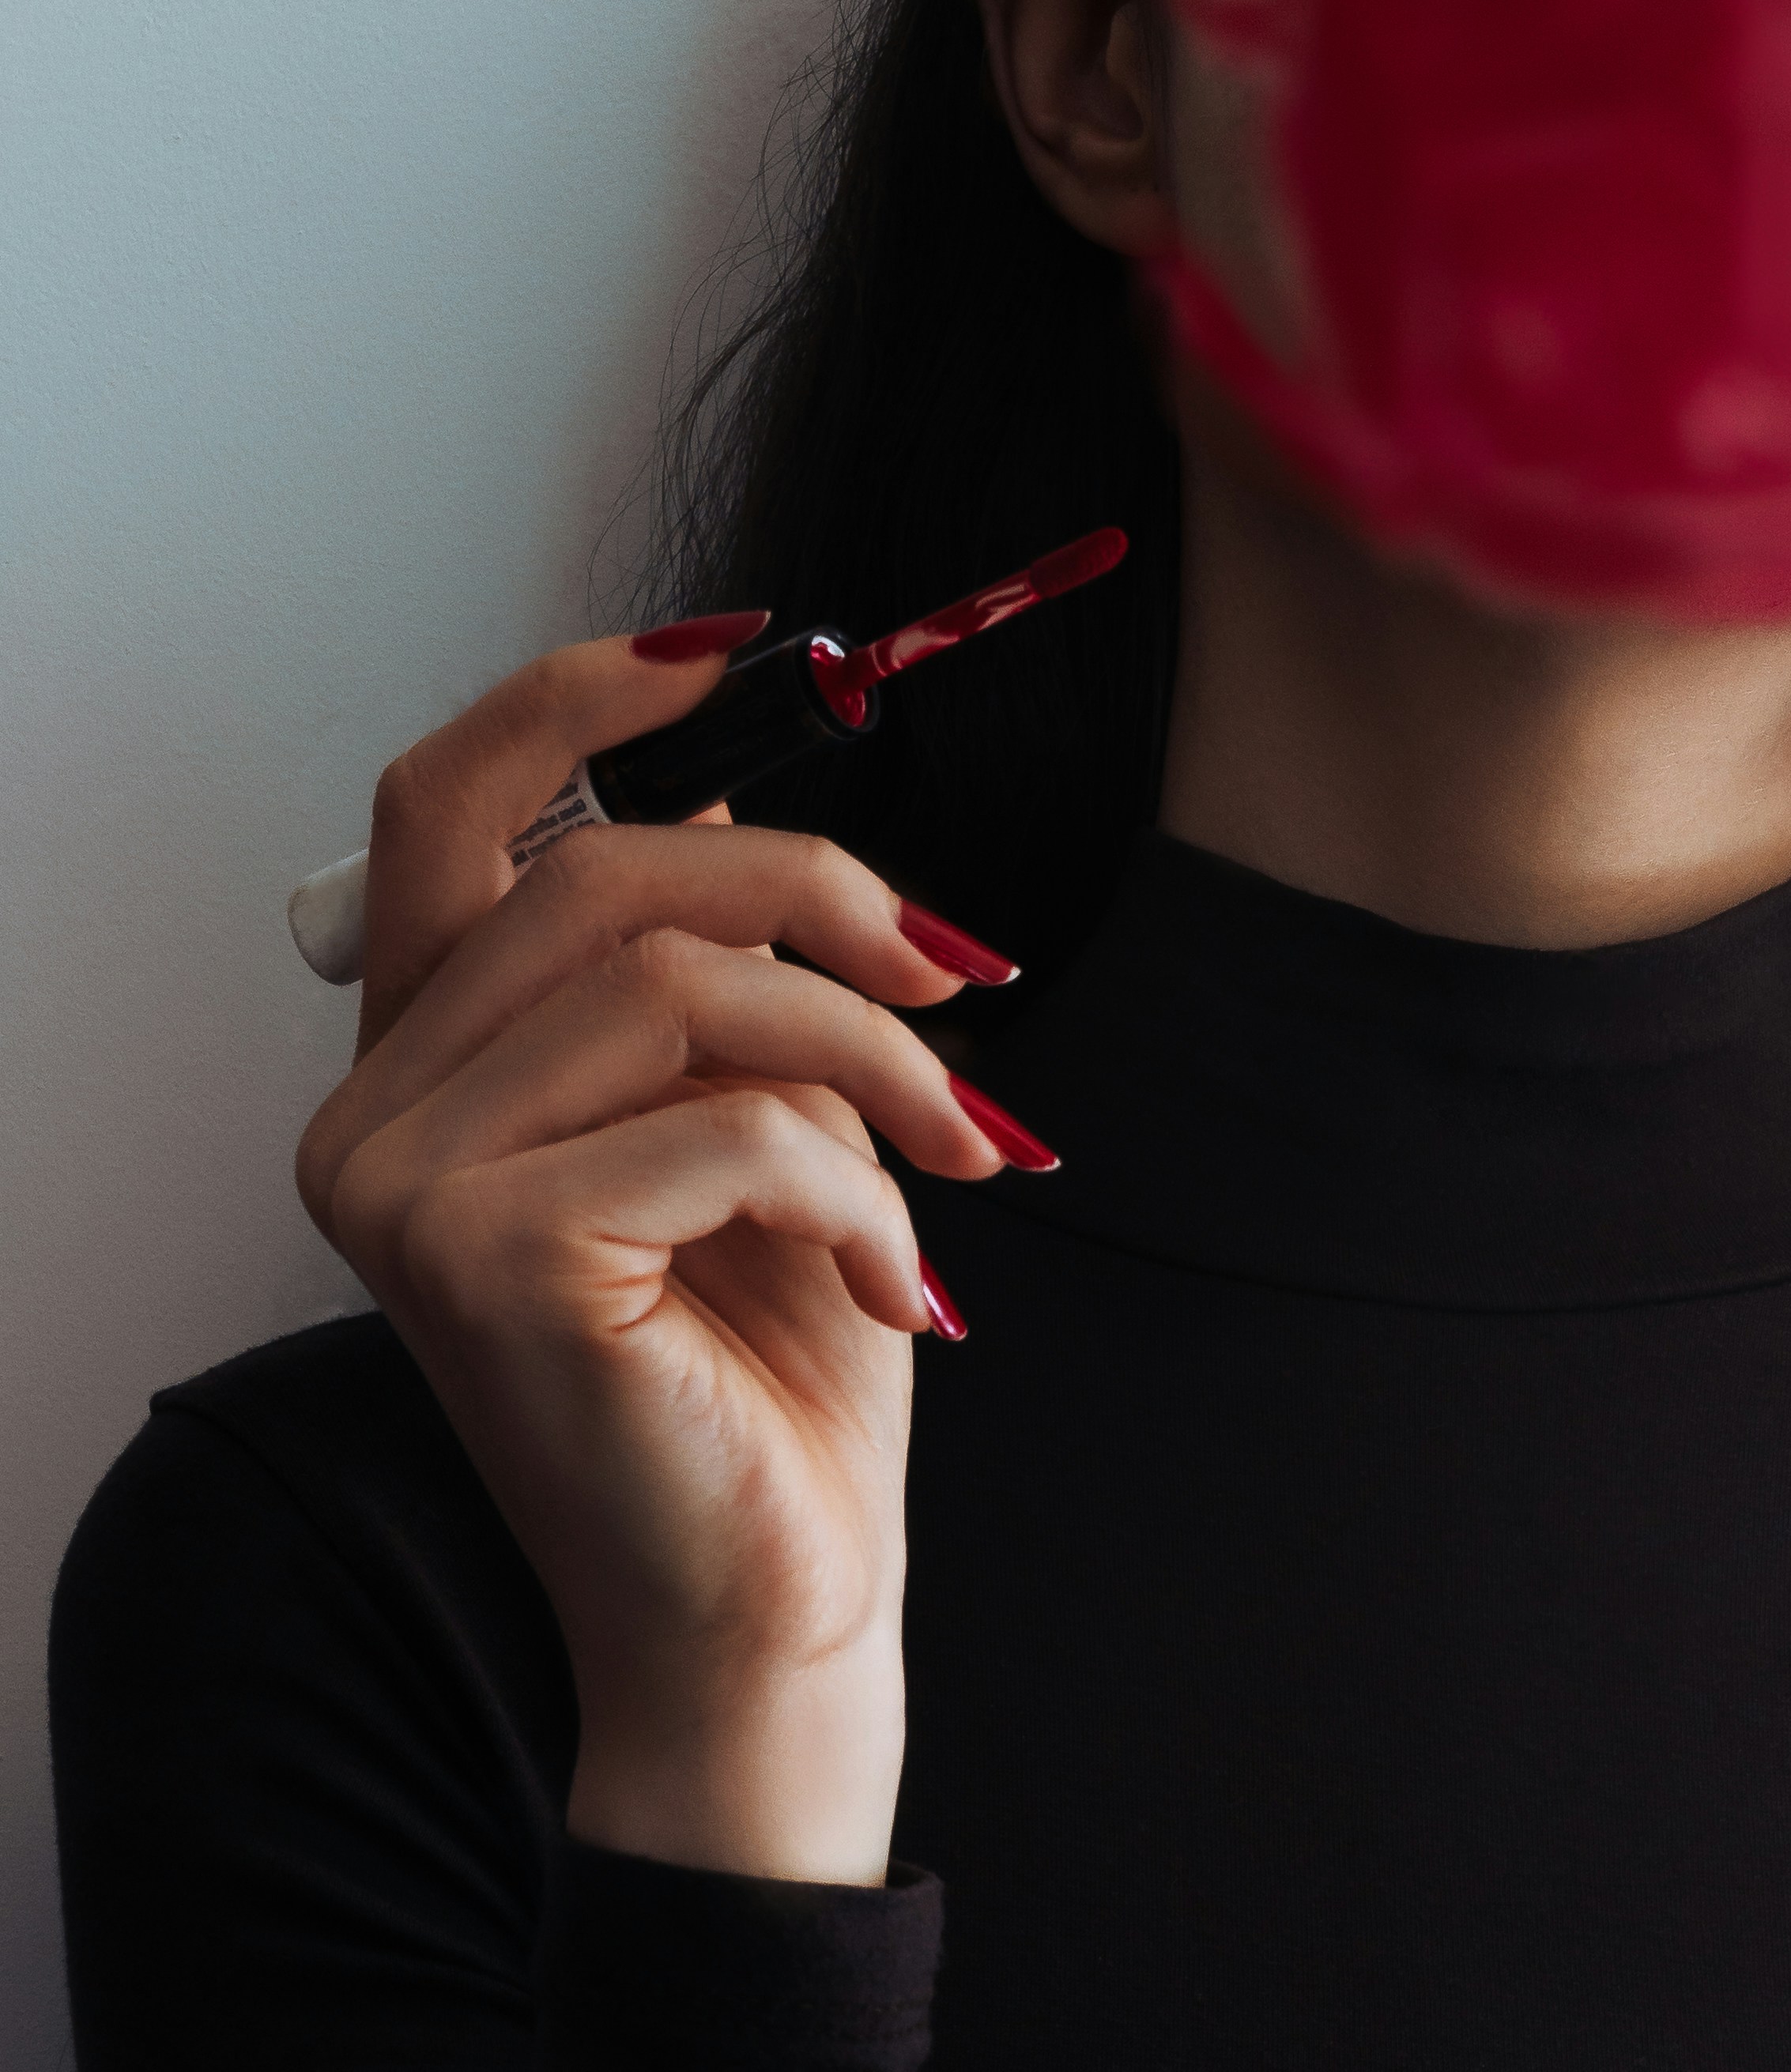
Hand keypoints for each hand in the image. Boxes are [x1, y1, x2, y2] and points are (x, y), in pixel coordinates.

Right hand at [295, 634, 1026, 1883]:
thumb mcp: (756, 1104)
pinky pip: (725, 1125)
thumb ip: (710, 962)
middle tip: (959, 972)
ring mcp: (406, 1188)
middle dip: (814, 892)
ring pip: (679, 986)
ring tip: (961, 1154)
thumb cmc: (773, 1353)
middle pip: (597, 872)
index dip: (584, 697)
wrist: (775, 1594)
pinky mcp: (485, 1258)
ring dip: (872, 1055)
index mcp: (426, 1057)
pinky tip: (903, 1282)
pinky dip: (858, 1186)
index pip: (446, 803)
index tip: (750, 651)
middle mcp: (374, 1113)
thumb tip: (743, 792)